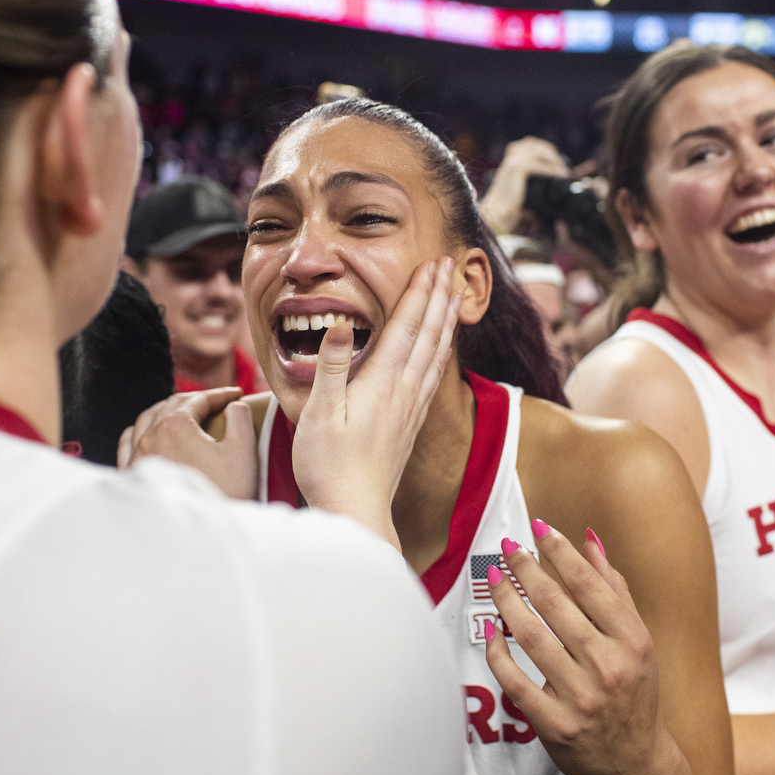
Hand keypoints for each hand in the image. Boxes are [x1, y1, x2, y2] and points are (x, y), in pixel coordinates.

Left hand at [118, 387, 257, 498]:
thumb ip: (239, 417)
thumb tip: (233, 405)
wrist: (201, 536)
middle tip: (217, 402)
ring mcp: (136, 456)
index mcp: (175, 426)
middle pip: (172, 405)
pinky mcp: (130, 475)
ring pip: (147, 419)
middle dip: (197, 400)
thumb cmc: (225, 493)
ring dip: (168, 410)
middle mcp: (149, 436)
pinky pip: (128, 443)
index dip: (220, 395)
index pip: (199, 400)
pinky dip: (139, 430)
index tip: (237, 394)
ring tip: (185, 412)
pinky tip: (146, 433)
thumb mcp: (242, 450)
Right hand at [291, 259, 460, 549]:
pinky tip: (442, 348)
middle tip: (451, 264)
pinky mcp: (410, 424)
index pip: (407, 326)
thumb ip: (332, 366)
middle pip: (429, 334)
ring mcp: (411, 408)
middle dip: (439, 296)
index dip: (420, 292)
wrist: (355, 511)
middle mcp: (404, 391)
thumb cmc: (329, 465)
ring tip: (453, 295)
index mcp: (383, 382)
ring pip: (436, 353)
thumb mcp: (321, 412)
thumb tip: (340, 322)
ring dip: (444, 320)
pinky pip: (433, 376)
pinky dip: (441, 352)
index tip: (433, 263)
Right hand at [478, 136, 571, 235]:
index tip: (559, 162)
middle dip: (552, 153)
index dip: (548, 151)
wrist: (498, 211)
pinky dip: (551, 170)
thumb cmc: (511, 201)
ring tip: (562, 171)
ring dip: (553, 160)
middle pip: (536, 145)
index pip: (533, 144)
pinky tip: (558, 176)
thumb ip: (534, 174)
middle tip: (563, 166)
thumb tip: (555, 172)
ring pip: (539, 153)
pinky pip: (538, 165)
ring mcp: (513, 160)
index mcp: (512, 155)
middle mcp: (511, 154)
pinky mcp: (516, 168)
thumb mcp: (524, 182)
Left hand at [486, 521, 693, 774]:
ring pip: (529, 635)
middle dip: (525, 569)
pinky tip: (492, 630)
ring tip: (493, 577)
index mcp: (632, 641)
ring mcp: (580, 697)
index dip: (561, 552)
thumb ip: (613, 589)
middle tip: (508, 548)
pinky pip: (513, 679)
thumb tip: (589, 539)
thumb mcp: (637, 639)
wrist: (635, 761)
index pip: (590, 585)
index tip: (540, 528)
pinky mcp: (555, 724)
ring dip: (505, 600)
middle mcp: (608, 667)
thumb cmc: (634, 691)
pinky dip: (497, 650)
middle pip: (555, 604)